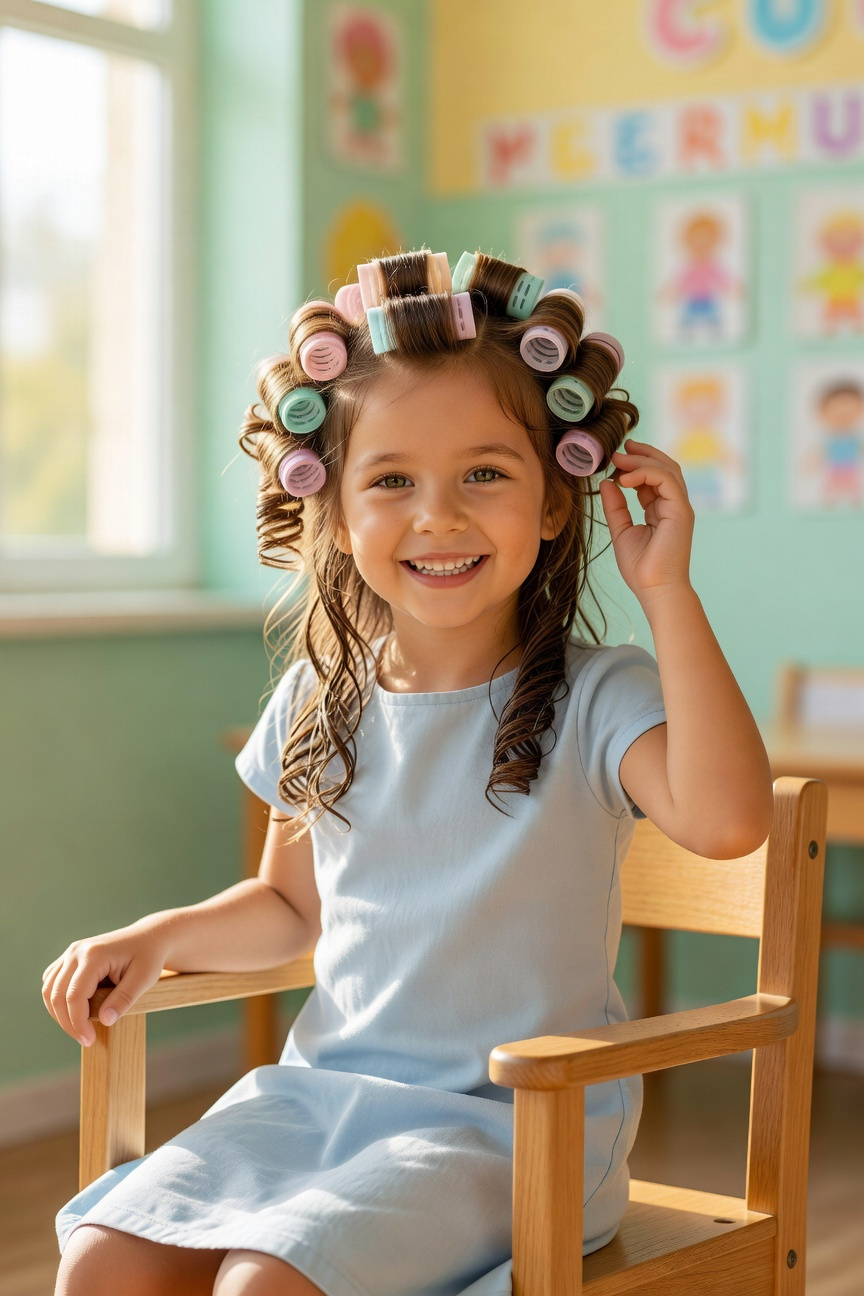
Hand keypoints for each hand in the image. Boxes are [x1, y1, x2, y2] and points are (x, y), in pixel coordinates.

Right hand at [41, 921, 169, 1046]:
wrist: (147, 937)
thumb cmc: (148, 956)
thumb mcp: (144, 978)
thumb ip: (124, 999)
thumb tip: (104, 1020)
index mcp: (94, 954)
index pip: (74, 995)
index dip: (78, 1022)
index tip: (89, 1040)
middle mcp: (77, 951)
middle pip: (57, 994)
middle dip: (68, 1023)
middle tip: (86, 1040)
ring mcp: (71, 953)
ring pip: (49, 989)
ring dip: (59, 1014)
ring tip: (79, 1030)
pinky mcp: (69, 958)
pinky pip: (52, 983)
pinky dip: (57, 1001)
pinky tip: (73, 1014)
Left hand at [598, 439, 694, 605]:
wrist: (655, 589)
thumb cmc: (642, 568)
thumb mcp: (621, 531)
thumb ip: (616, 507)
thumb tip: (607, 483)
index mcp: (662, 509)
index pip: (653, 477)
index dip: (635, 465)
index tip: (614, 459)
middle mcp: (674, 505)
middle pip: (664, 467)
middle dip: (642, 454)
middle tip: (618, 449)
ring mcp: (680, 506)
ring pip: (667, 468)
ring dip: (642, 459)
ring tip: (618, 458)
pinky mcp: (680, 510)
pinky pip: (666, 480)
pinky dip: (645, 473)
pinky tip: (625, 478)